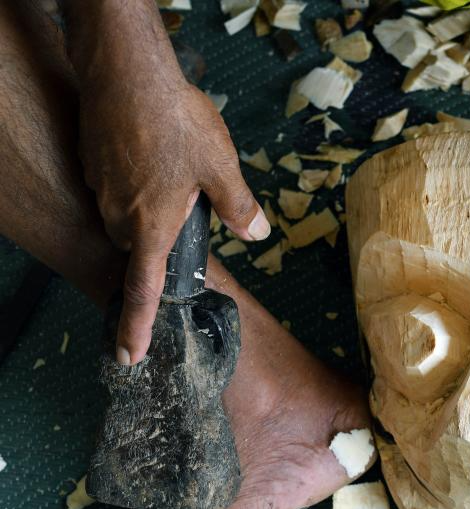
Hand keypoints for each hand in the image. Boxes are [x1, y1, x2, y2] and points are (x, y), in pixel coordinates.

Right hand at [78, 72, 268, 364]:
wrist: (129, 72)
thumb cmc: (177, 122)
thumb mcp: (222, 169)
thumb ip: (239, 208)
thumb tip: (258, 236)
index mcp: (153, 227)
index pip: (143, 291)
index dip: (135, 328)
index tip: (128, 356)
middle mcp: (120, 215)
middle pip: (138, 246)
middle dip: (158, 239)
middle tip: (185, 205)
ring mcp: (102, 189)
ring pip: (126, 214)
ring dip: (148, 206)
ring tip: (172, 169)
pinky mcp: (92, 164)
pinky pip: (114, 187)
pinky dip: (134, 180)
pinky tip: (152, 151)